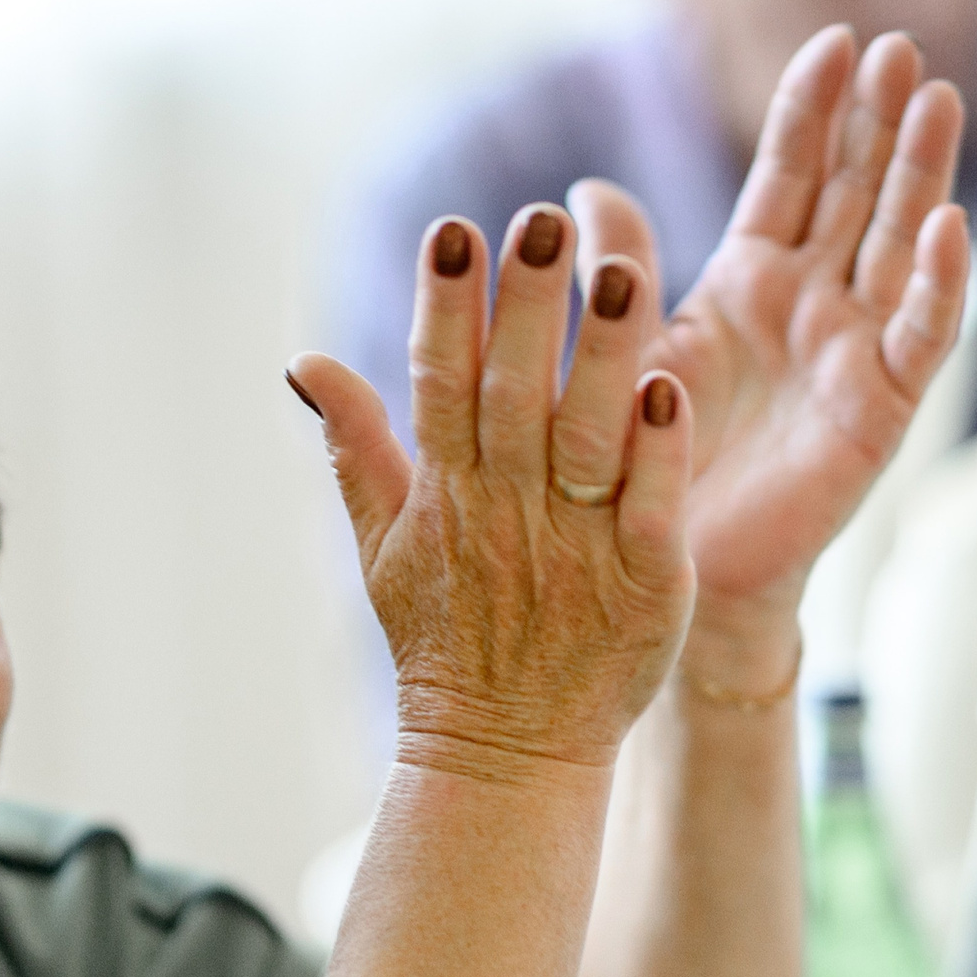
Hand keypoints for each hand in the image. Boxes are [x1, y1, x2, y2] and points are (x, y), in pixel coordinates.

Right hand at [290, 203, 698, 777]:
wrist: (506, 756)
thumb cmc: (447, 643)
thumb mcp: (384, 548)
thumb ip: (355, 446)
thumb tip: (303, 360)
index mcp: (446, 491)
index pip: (438, 381)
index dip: (444, 307)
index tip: (454, 229)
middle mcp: (507, 509)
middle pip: (513, 392)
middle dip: (526, 306)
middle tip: (544, 220)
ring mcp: (576, 547)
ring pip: (587, 436)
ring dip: (602, 357)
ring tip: (621, 272)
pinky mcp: (645, 587)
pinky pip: (650, 510)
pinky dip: (659, 454)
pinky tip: (673, 388)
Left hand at [575, 27, 969, 624]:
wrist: (670, 571)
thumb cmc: (642, 468)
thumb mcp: (621, 354)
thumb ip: (616, 272)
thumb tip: (582, 189)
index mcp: (749, 283)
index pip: (789, 177)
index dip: (812, 112)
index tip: (834, 39)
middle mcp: (810, 308)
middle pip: (856, 194)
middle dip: (879, 122)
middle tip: (899, 46)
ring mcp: (850, 353)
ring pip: (898, 246)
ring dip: (921, 175)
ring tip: (937, 97)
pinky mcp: (877, 410)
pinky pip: (917, 337)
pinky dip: (938, 283)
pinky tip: (950, 224)